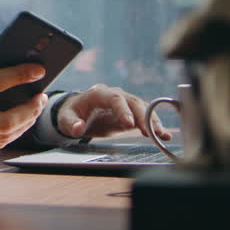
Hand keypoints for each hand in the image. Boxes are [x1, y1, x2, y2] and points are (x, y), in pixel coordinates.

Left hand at [56, 84, 171, 140]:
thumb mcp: (65, 119)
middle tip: (150, 132)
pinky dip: (154, 125)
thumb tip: (78, 128)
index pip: (114, 98)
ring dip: (153, 121)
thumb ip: (70, 124)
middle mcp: (115, 95)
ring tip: (162, 135)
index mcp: (99, 93)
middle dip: (143, 116)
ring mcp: (125, 103)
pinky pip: (145, 116)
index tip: (129, 123)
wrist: (78, 113)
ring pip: (142, 108)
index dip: (123, 109)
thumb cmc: (72, 113)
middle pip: (133, 102)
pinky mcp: (131, 112)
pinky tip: (164, 136)